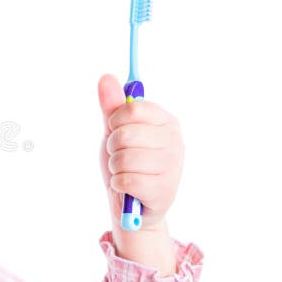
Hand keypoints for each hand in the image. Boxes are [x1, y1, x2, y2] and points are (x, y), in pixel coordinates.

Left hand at [97, 74, 184, 231]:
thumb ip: (112, 106)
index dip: (116, 120)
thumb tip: (106, 77)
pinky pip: (125, 179)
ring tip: (125, 171)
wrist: (133, 204)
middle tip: (120, 155)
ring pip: (123, 158)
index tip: (116, 129)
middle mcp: (175, 140)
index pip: (133, 108)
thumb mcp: (115, 131)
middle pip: (124, 133)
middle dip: (112, 147)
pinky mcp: (164, 190)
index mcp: (166, 121)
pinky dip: (118, 183)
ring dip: (115, 167)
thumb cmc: (127, 163)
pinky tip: (127, 187)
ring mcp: (172, 166)